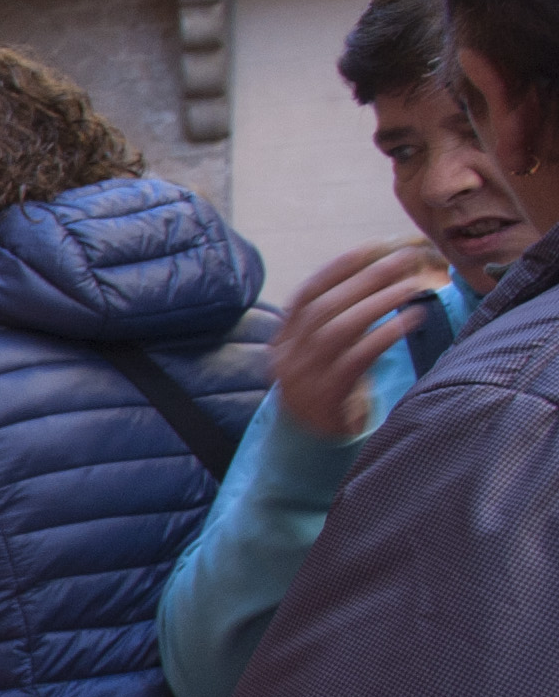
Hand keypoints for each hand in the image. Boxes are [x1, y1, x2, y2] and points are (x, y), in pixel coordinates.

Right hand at [270, 238, 446, 441]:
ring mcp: (304, 379)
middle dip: (366, 278)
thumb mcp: (321, 358)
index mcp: (284, 341)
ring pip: (338, 329)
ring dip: (377, 302)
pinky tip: (410, 319)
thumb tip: (378, 279)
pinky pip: (356, 359)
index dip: (339, 268)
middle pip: (325, 307)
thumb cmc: (327, 394)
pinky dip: (384, 335)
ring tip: (412, 286)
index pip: (307, 294)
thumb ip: (336, 325)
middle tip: (405, 259)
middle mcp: (288, 357)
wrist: (310, 449)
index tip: (373, 247)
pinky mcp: (327, 398)